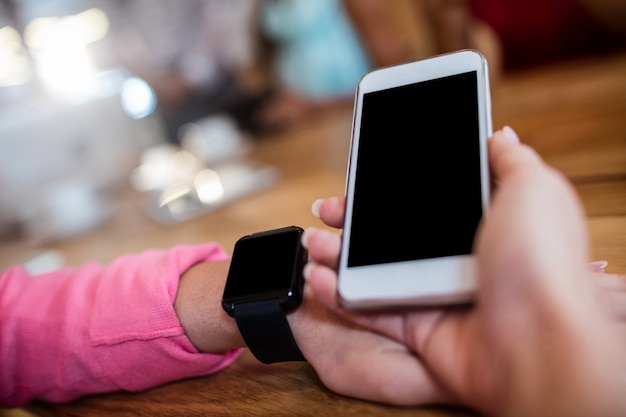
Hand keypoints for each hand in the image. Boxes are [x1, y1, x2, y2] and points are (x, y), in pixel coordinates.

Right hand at [303, 127, 625, 416]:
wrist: (532, 342)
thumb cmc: (539, 263)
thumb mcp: (535, 190)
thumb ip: (510, 160)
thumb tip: (497, 135)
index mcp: (483, 222)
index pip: (427, 197)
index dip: (392, 185)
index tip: (364, 174)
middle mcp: (457, 256)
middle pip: (392, 231)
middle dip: (354, 217)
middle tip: (328, 208)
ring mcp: (434, 291)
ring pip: (373, 268)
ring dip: (337, 254)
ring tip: (313, 243)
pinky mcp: (416, 325)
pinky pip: (369, 307)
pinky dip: (338, 294)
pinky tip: (318, 278)